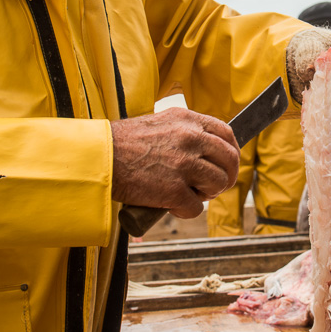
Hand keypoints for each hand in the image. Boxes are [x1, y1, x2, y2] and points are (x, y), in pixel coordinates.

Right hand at [111, 108, 240, 218]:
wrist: (99, 158)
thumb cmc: (124, 143)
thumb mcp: (160, 123)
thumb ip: (185, 132)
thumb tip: (207, 149)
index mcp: (188, 120)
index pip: (226, 134)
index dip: (231, 151)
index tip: (227, 163)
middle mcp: (191, 139)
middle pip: (229, 160)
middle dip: (226, 176)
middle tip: (213, 187)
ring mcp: (184, 164)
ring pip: (218, 183)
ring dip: (208, 194)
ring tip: (191, 195)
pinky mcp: (174, 190)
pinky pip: (196, 207)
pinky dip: (187, 211)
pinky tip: (173, 206)